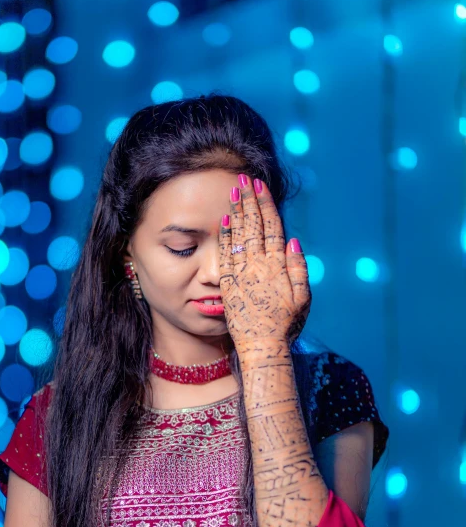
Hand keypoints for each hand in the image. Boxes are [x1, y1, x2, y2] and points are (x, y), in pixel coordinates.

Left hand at [218, 175, 310, 349]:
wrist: (262, 346)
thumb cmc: (285, 324)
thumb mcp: (302, 298)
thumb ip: (298, 268)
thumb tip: (293, 240)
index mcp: (277, 266)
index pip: (272, 228)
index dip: (266, 206)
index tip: (261, 187)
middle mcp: (258, 266)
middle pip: (253, 226)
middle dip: (249, 201)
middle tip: (243, 179)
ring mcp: (241, 274)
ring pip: (238, 237)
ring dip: (236, 213)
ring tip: (233, 193)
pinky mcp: (227, 284)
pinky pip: (225, 255)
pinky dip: (224, 237)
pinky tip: (223, 221)